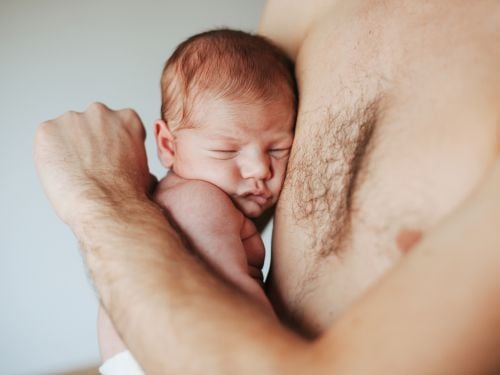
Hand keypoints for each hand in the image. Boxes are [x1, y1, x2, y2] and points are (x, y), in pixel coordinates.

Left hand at [34, 102, 153, 225]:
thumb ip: (131, 153)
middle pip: (89, 124)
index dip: (112, 143)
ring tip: (76, 175)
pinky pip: (46, 141)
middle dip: (88, 142)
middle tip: (92, 168)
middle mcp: (100, 113)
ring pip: (66, 132)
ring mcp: (72, 120)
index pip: (116, 122)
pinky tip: (62, 174)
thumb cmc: (128, 195)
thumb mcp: (143, 168)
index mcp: (127, 119)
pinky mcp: (47, 131)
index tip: (110, 158)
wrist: (108, 208)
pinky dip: (50, 156)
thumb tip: (128, 164)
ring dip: (69, 149)